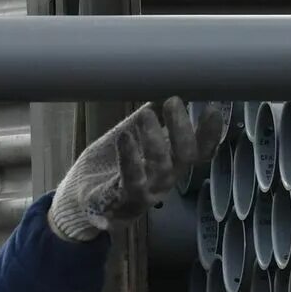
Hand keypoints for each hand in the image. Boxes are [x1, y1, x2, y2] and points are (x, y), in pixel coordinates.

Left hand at [48, 98, 225, 241]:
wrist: (77, 200)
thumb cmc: (106, 167)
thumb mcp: (127, 137)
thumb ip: (144, 120)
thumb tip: (159, 91)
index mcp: (170, 164)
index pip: (200, 151)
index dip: (210, 133)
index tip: (213, 107)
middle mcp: (165, 179)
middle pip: (186, 157)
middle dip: (183, 129)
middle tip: (174, 101)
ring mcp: (147, 192)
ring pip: (162, 168)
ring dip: (156, 139)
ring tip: (146, 114)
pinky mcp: (123, 199)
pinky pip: (131, 179)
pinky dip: (130, 156)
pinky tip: (125, 136)